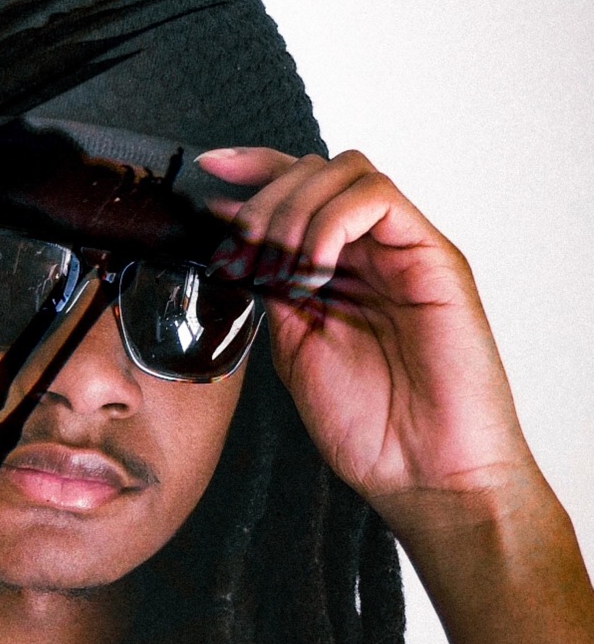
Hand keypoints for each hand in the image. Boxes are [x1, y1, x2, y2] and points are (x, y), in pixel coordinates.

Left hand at [198, 147, 536, 529]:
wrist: (425, 472)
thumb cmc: (368, 424)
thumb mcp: (294, 347)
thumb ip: (270, 290)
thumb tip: (232, 239)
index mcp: (336, 269)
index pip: (297, 190)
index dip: (252, 170)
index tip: (209, 171)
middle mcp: (369, 252)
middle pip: (315, 171)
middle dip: (263, 197)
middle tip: (241, 244)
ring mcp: (402, 251)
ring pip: (346, 173)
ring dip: (293, 208)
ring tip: (277, 266)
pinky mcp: (433, 258)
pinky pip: (378, 200)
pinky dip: (330, 222)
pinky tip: (312, 270)